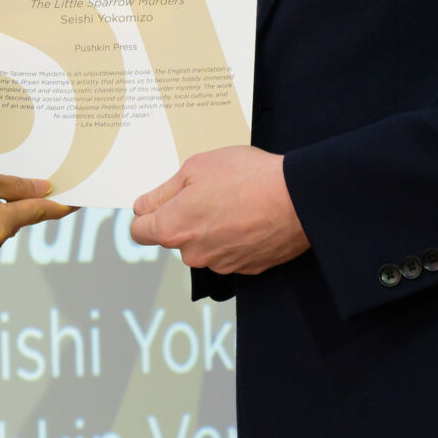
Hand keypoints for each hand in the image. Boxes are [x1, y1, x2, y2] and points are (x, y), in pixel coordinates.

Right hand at [0, 163, 73, 258]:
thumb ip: (15, 186)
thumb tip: (41, 189)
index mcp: (0, 226)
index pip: (41, 212)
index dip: (63, 204)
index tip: (82, 198)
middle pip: (24, 216)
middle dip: (32, 196)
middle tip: (45, 172)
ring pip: (6, 218)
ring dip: (9, 200)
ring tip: (1, 175)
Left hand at [130, 145, 308, 274]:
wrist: (297, 197)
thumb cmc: (247, 177)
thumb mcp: (196, 168)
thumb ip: (163, 191)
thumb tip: (143, 206)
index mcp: (173, 228)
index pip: (140, 231)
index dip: (147, 213)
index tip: (160, 202)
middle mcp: (193, 254)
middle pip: (175, 236)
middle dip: (185, 216)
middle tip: (210, 191)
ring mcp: (220, 265)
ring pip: (204, 244)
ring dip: (212, 227)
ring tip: (235, 201)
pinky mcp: (245, 269)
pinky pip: (230, 251)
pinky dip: (235, 237)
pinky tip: (250, 216)